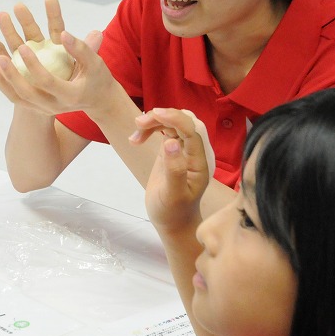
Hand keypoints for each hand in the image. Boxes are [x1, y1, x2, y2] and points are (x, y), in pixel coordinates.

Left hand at [0, 0, 113, 116]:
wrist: (95, 100)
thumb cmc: (97, 77)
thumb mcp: (95, 63)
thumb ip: (82, 48)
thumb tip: (63, 33)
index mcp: (70, 95)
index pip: (48, 82)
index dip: (34, 66)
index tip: (23, 48)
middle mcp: (54, 105)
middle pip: (27, 93)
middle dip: (12, 76)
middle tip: (0, 57)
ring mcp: (43, 108)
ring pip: (17, 98)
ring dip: (1, 80)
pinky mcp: (35, 107)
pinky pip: (14, 97)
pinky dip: (2, 83)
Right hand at [135, 108, 212, 235]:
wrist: (173, 221)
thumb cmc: (173, 211)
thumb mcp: (172, 195)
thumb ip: (174, 169)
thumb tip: (171, 142)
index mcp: (199, 161)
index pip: (192, 130)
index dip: (175, 118)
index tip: (153, 114)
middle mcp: (195, 152)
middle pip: (184, 121)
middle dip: (162, 116)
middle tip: (139, 124)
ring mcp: (184, 150)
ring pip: (174, 123)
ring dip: (154, 122)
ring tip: (135, 133)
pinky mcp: (174, 150)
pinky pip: (166, 130)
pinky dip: (151, 129)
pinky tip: (136, 139)